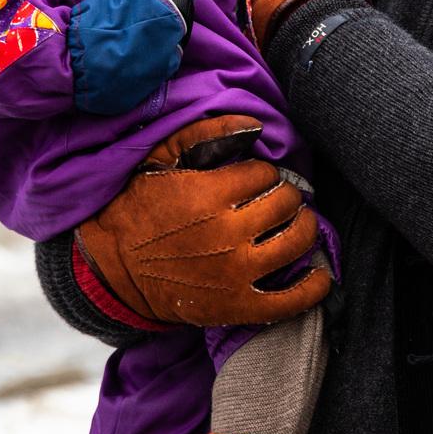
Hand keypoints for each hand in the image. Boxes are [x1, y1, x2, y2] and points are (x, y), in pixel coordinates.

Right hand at [75, 114, 330, 326]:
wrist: (113, 270)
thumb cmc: (137, 208)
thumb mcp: (161, 159)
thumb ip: (207, 134)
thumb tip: (256, 127)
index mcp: (210, 194)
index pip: (265, 174)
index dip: (264, 174)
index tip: (255, 180)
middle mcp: (228, 232)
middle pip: (287, 204)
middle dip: (287, 197)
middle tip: (279, 200)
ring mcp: (236, 272)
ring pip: (297, 242)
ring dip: (304, 230)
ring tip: (296, 226)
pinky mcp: (238, 306)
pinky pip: (291, 300)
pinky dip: (314, 287)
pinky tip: (319, 275)